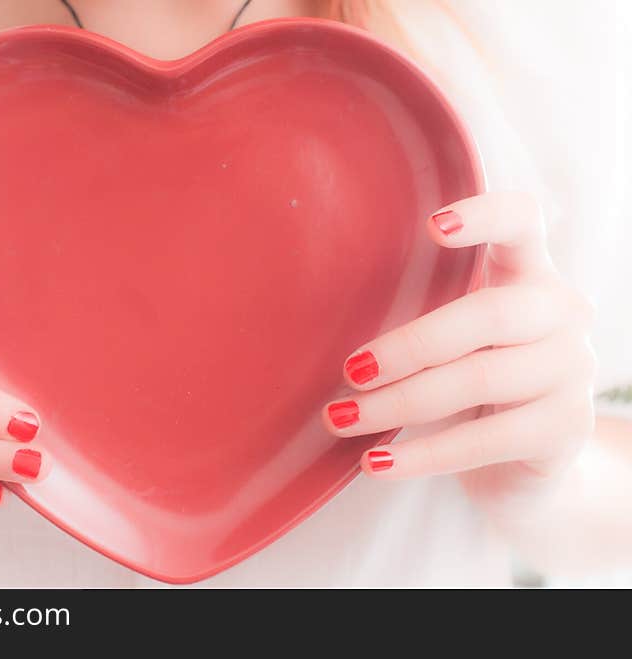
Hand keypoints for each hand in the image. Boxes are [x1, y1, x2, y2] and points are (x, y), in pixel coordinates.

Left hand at [322, 191, 594, 511]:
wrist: (523, 466)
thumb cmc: (468, 383)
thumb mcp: (452, 339)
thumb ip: (419, 311)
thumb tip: (322, 315)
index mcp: (529, 274)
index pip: (523, 222)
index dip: (485, 216)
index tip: (431, 226)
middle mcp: (562, 313)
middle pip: (488, 315)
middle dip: (409, 346)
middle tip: (349, 371)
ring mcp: (572, 371)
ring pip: (478, 379)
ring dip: (398, 404)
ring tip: (341, 420)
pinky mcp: (564, 429)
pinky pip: (483, 441)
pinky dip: (420, 454)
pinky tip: (374, 464)